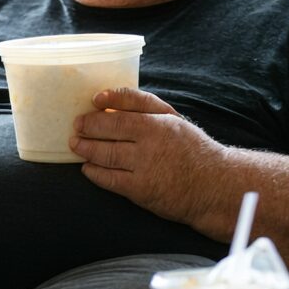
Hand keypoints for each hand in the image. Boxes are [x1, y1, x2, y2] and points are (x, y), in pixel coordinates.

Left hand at [69, 88, 226, 226]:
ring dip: (86, 149)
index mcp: (160, 123)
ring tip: (77, 145)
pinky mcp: (140, 190)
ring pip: (106, 154)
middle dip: (88, 128)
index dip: (103, 106)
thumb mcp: (172, 118)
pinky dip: (94, 172)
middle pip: (110, 130)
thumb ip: (142, 104)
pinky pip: (109, 179)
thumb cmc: (190, 148)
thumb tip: (106, 98)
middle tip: (76, 127)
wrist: (212, 185)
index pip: (124, 110)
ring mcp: (145, 167)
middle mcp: (152, 143)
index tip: (91, 103)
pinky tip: (88, 168)